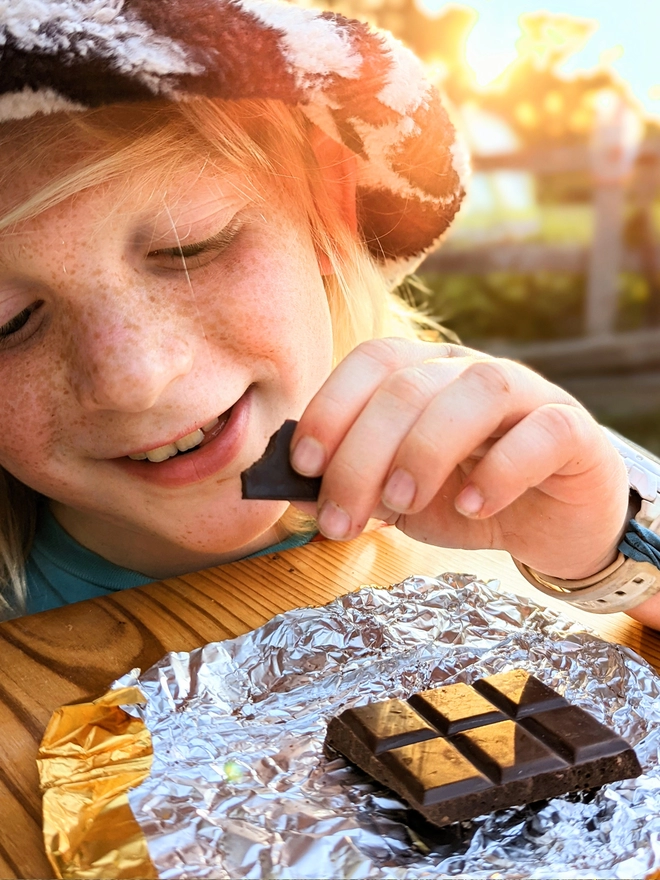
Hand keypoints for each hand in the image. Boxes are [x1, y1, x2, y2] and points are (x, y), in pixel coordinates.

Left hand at [291, 338, 629, 579]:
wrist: (552, 522)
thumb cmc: (468, 499)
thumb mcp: (399, 499)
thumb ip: (355, 488)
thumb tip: (293, 492)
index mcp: (424, 374)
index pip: (372, 361)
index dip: (332, 406)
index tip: (304, 465)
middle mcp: (471, 372)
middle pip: (410, 385)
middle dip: (362, 454)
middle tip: (341, 519)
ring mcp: (528, 395)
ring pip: (478, 391)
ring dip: (426, 450)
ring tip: (402, 504)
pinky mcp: (573, 431)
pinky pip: (543, 431)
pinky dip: (503, 470)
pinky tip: (474, 507)